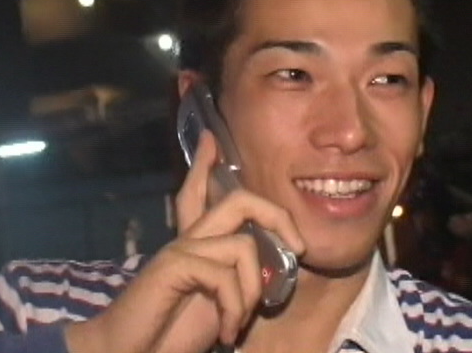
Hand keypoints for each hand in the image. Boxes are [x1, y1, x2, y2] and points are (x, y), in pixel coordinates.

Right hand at [65, 131, 304, 352]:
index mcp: (195, 244)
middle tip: (299, 247)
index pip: (199, 193)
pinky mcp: (174, 265)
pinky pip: (225, 274)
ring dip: (251, 292)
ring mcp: (180, 250)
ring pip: (242, 246)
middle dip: (276, 215)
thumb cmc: (172, 334)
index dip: (205, 165)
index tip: (212, 138)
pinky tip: (223, 331)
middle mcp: (187, 239)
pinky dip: (234, 307)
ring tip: (236, 322)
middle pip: (237, 200)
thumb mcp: (218, 303)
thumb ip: (237, 280)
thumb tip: (272, 266)